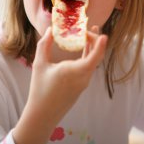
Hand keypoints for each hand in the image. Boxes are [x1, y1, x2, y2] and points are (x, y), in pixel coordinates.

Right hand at [13, 26, 106, 143]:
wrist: (42, 116)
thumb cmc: (39, 90)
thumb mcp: (39, 64)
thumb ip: (44, 45)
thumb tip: (50, 30)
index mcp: (75, 71)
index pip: (94, 57)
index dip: (100, 45)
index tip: (103, 35)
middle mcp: (83, 77)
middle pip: (96, 57)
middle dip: (95, 40)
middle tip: (89, 28)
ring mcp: (84, 83)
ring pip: (93, 62)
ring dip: (92, 47)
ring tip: (88, 34)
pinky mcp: (81, 85)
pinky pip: (88, 67)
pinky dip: (88, 56)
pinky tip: (84, 47)